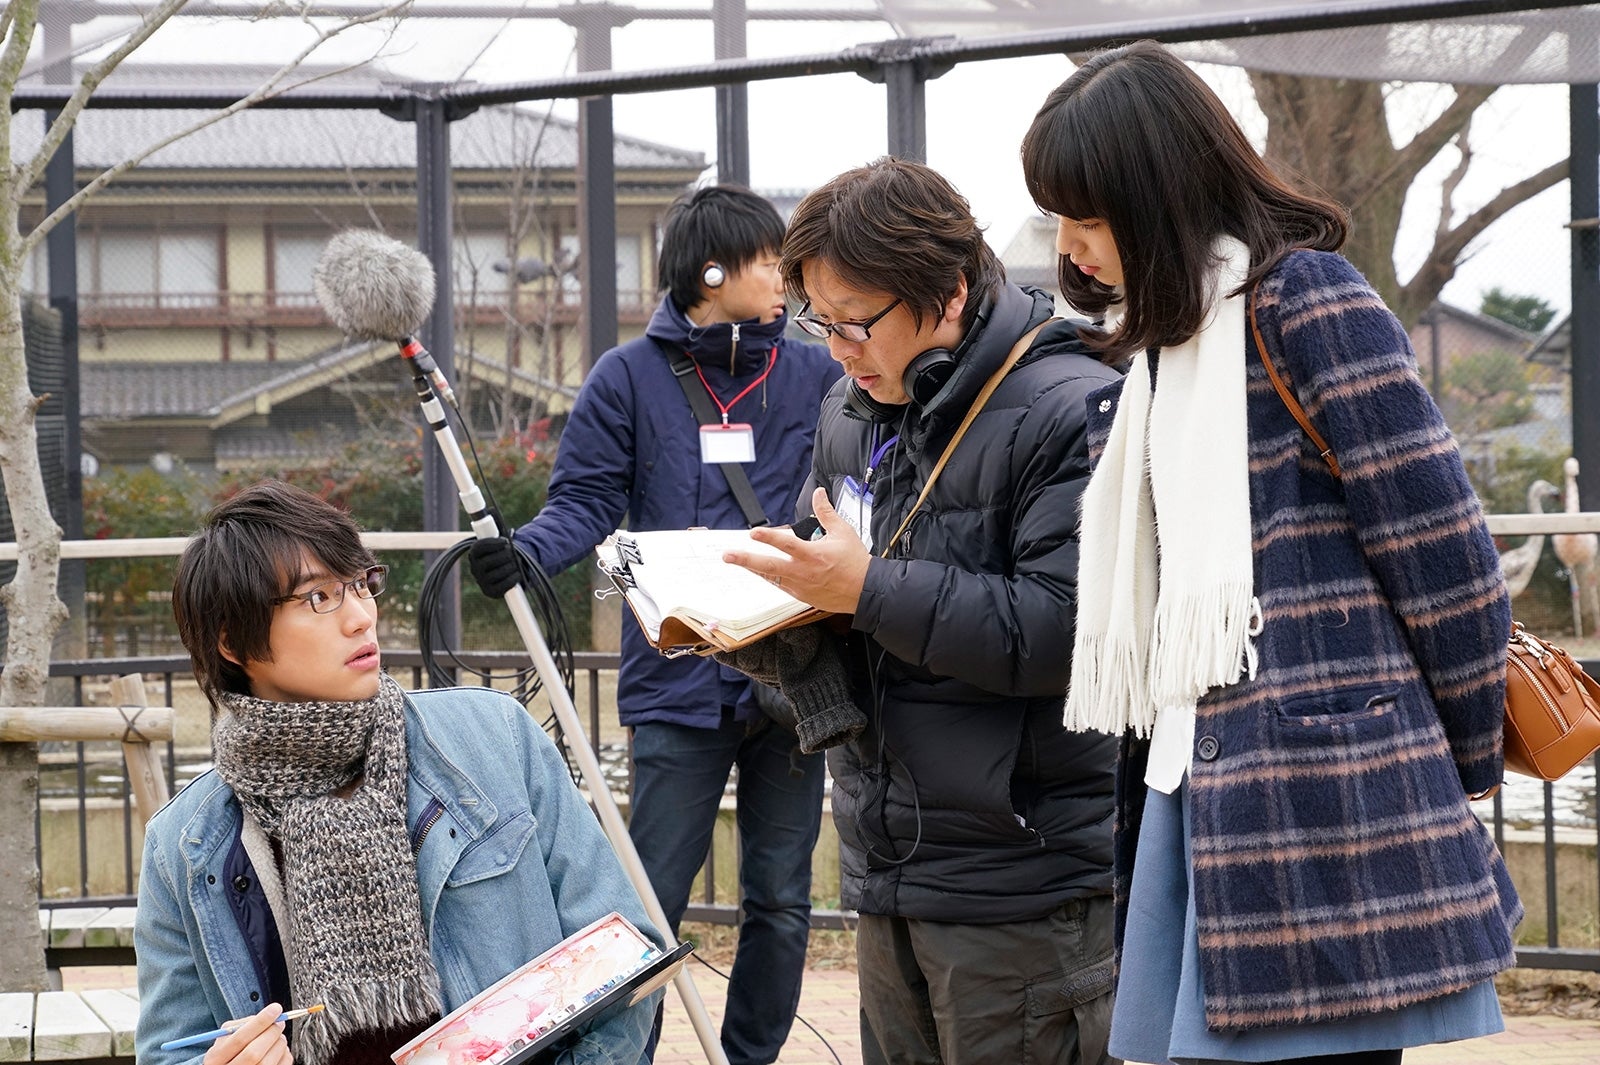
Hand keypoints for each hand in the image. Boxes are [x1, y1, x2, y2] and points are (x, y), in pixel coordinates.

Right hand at [204, 1002, 291, 1064]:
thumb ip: (240, 1026)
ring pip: (268, 1061)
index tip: (275, 1009)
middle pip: (254, 1053)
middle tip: (280, 1022)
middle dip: (271, 1033)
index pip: (239, 1039)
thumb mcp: (224, 1039)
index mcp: (216, 1058)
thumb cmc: (229, 1052)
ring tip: (278, 1036)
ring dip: (279, 1043)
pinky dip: (284, 1054)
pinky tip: (278, 1049)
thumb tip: (266, 1017)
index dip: (260, 1022)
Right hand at [467, 536, 521, 598]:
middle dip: (504, 555)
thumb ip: (500, 539)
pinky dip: (512, 579)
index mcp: (474, 554)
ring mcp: (481, 581)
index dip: (492, 543)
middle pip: (488, 561)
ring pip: (496, 574)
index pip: (479, 547)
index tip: (505, 541)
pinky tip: (518, 574)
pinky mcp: (490, 592)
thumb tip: (508, 538)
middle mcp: (475, 569)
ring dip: (510, 567)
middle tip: (513, 553)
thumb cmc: (503, 554)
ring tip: (517, 563)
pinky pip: (502, 586)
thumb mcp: (499, 544)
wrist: (507, 571)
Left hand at [723, 488, 870, 615]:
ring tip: (738, 561)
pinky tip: (762, 571)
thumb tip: (819, 494)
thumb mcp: (843, 532)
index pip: (786, 544)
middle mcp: (803, 572)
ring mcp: (801, 586)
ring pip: (771, 577)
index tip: (754, 533)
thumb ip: (826, 512)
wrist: (866, 591)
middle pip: (768, 566)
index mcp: (813, 555)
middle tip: (728, 556)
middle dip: (746, 560)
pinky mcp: (802, 596)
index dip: (769, 537)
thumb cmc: (856, 562)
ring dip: (754, 568)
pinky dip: (771, 577)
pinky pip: (781, 585)